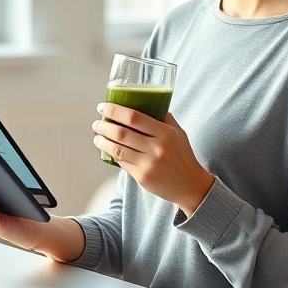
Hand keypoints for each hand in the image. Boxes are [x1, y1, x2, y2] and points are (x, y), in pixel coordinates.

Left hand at [93, 104, 214, 215]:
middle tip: (97, 122)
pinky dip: (112, 154)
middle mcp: (156, 148)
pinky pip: (122, 163)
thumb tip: (145, 102)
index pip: (134, 117)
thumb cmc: (182, 155)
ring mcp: (148, 164)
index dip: (115, 111)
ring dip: (103, 141)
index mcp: (165, 133)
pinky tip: (107, 148)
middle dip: (104, 126)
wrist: (190, 185)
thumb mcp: (178, 132)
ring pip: (117, 149)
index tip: (103, 107)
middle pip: (122, 133)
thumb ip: (162, 118)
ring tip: (97, 135)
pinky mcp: (142, 177)